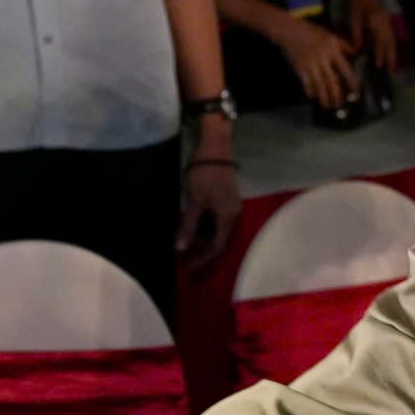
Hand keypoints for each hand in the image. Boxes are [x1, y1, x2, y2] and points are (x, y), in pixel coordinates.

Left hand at [177, 139, 241, 266]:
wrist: (215, 148)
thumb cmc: (204, 175)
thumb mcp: (194, 201)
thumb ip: (189, 226)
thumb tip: (180, 249)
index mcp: (228, 218)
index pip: (217, 247)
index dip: (203, 259)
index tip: (188, 266)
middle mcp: (233, 214)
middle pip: (219, 240)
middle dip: (203, 250)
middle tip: (185, 257)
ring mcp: (232, 206)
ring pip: (218, 230)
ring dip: (203, 238)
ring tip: (187, 242)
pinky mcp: (227, 198)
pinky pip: (218, 219)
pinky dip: (206, 226)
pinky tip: (194, 226)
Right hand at [274, 14, 358, 107]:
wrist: (289, 31)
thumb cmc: (311, 32)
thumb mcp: (330, 35)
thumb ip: (343, 44)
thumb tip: (356, 53)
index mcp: (332, 49)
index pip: (345, 69)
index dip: (351, 81)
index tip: (355, 91)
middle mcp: (323, 58)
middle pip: (332, 80)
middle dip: (337, 95)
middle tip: (340, 104)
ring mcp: (310, 64)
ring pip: (320, 85)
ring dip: (324, 97)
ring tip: (327, 105)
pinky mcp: (299, 68)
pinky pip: (306, 83)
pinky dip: (310, 91)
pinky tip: (312, 97)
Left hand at [343, 0, 398, 74]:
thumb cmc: (356, 4)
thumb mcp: (353, 20)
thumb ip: (356, 35)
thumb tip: (357, 51)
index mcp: (376, 21)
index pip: (379, 41)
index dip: (380, 54)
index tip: (379, 66)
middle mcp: (385, 22)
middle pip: (390, 42)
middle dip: (390, 57)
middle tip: (391, 71)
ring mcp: (388, 21)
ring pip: (392, 40)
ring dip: (393, 53)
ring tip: (393, 66)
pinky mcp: (387, 21)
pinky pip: (391, 36)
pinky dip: (391, 46)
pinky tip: (390, 54)